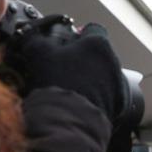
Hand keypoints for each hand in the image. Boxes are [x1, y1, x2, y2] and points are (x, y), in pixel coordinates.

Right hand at [2, 20, 123, 120]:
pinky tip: (79, 101)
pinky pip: (108, 96)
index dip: (78, 35)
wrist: (71, 122)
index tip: (67, 43)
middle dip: (83, 59)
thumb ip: (36, 40)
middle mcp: (114, 64)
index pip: (93, 30)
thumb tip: (31, 36)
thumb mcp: (39, 55)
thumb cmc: (58, 85)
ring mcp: (120, 86)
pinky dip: (96, 97)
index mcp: (99, 45)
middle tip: (63, 68)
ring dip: (90, 79)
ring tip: (70, 88)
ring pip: (103, 76)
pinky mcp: (120, 106)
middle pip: (98, 55)